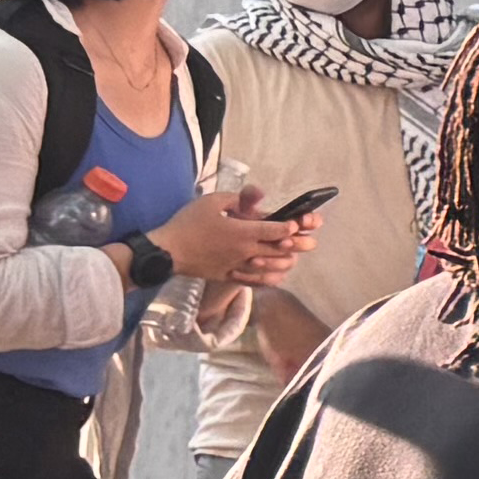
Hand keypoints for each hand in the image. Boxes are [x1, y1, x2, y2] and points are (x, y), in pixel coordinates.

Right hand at [156, 185, 319, 289]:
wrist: (167, 251)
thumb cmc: (188, 223)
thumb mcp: (212, 202)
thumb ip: (238, 199)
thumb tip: (258, 197)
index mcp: (243, 232)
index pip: (276, 230)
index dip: (291, 227)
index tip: (298, 224)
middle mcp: (245, 251)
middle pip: (279, 251)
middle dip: (297, 245)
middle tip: (311, 242)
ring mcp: (238, 267)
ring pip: (270, 268)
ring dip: (285, 262)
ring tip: (294, 257)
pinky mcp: (229, 277)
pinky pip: (254, 281)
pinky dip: (269, 279)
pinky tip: (277, 275)